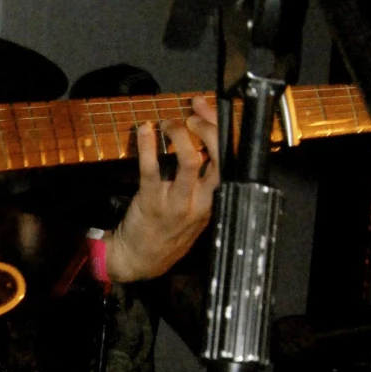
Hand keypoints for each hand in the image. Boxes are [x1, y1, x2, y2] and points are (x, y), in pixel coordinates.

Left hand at [106, 95, 219, 281]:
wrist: (142, 260)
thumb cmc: (168, 232)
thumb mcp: (195, 213)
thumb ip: (201, 185)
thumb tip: (202, 147)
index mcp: (213, 200)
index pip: (228, 161)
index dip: (220, 131)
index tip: (207, 110)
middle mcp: (201, 201)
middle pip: (218, 158)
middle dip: (208, 129)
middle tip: (192, 114)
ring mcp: (178, 203)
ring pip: (190, 161)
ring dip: (179, 135)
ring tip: (168, 123)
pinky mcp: (152, 203)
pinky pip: (152, 170)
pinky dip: (148, 145)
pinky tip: (145, 130)